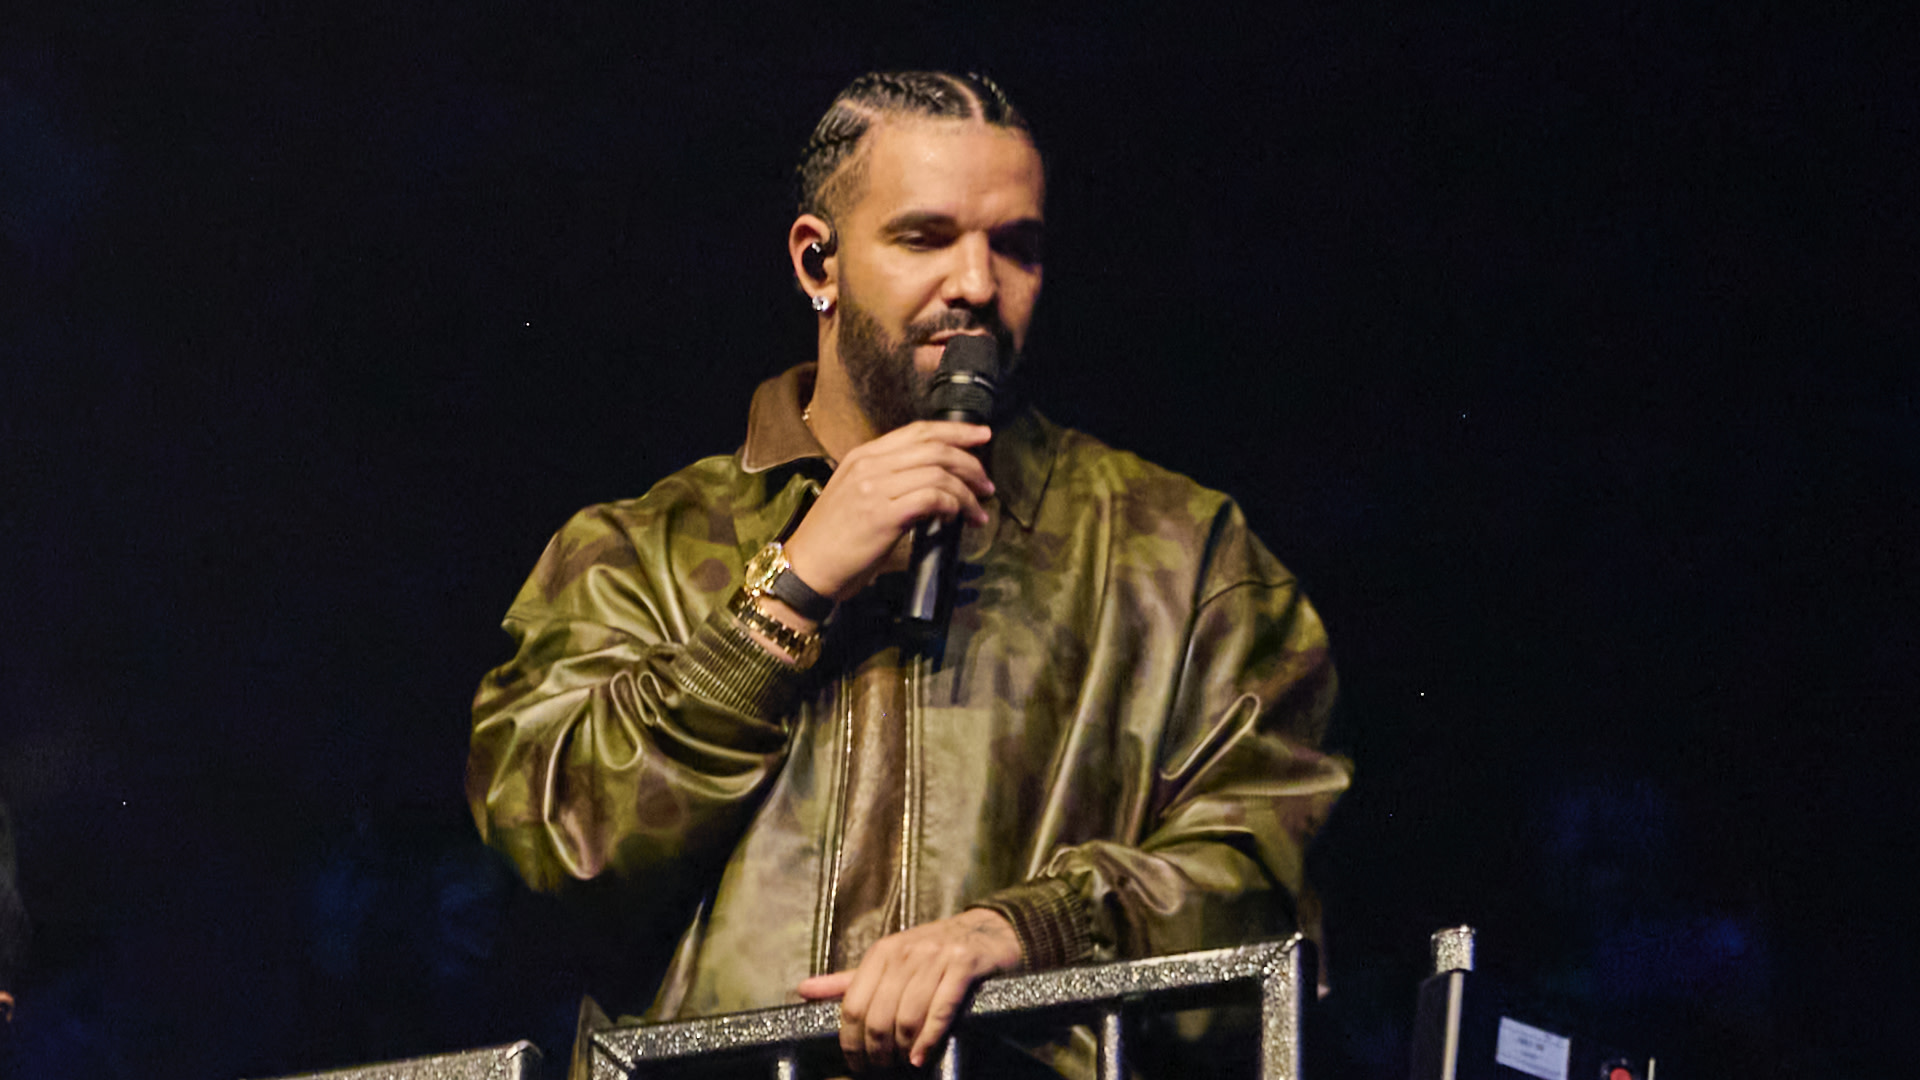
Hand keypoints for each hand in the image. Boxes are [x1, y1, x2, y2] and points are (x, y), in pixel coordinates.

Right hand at [782, 421, 993, 610]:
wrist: (806, 569)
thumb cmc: (833, 541)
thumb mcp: (857, 496)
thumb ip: (888, 481)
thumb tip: (933, 483)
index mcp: (863, 456)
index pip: (918, 431)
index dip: (955, 431)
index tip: (981, 436)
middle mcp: (869, 465)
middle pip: (934, 448)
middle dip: (970, 462)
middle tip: (987, 483)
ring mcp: (874, 489)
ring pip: (938, 473)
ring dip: (967, 492)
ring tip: (978, 510)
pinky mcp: (883, 515)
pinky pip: (932, 498)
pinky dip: (953, 506)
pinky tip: (957, 519)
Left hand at [796, 908, 1020, 1070]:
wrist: (987, 932)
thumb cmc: (932, 951)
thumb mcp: (887, 961)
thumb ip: (846, 980)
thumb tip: (802, 989)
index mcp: (882, 952)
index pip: (853, 1005)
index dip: (851, 1042)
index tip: (857, 1063)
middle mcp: (905, 952)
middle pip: (878, 1016)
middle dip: (878, 1052)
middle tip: (883, 1069)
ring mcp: (936, 958)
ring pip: (908, 1016)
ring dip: (904, 1050)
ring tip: (905, 1064)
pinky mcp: (964, 965)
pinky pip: (941, 1009)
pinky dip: (929, 1039)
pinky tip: (923, 1057)